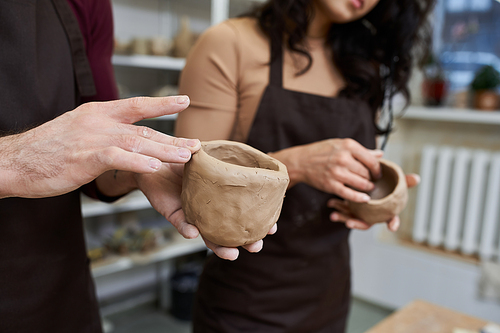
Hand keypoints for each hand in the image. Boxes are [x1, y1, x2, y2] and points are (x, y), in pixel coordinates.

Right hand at [0, 96, 198, 198]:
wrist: (15, 160)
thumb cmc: (48, 150)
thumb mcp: (79, 132)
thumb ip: (105, 133)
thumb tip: (126, 139)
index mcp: (98, 113)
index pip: (136, 105)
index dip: (162, 103)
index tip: (184, 100)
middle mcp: (99, 122)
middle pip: (144, 128)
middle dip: (172, 137)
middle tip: (196, 144)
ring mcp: (92, 138)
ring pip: (137, 141)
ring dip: (164, 149)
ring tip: (187, 155)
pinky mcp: (85, 157)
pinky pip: (117, 158)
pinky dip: (137, 162)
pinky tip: (155, 167)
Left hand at [135, 163, 276, 260]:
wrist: (153, 157)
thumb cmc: (181, 156)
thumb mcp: (203, 153)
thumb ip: (218, 154)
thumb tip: (243, 154)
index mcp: (221, 196)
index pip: (242, 212)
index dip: (257, 222)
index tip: (273, 228)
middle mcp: (209, 208)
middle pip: (229, 231)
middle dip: (243, 242)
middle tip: (257, 247)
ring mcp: (193, 213)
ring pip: (207, 234)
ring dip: (219, 246)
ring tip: (232, 254)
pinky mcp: (172, 212)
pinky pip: (181, 223)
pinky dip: (187, 229)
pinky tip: (194, 233)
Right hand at [274, 138, 381, 201]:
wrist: (301, 161)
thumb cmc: (322, 152)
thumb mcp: (341, 145)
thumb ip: (362, 150)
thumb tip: (380, 154)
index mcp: (348, 146)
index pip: (372, 160)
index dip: (378, 169)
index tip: (378, 173)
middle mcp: (343, 158)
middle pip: (367, 173)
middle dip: (371, 179)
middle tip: (371, 181)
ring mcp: (337, 172)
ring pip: (361, 184)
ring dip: (367, 188)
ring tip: (367, 188)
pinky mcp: (331, 185)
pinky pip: (350, 194)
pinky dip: (360, 198)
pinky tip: (365, 199)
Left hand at [328, 174, 420, 231]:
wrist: (368, 180)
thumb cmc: (384, 183)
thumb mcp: (393, 180)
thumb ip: (403, 181)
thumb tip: (417, 178)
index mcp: (385, 210)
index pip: (392, 218)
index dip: (393, 223)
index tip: (392, 227)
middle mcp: (372, 214)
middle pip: (367, 223)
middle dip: (358, 224)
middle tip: (350, 222)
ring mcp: (361, 212)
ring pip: (352, 218)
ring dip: (343, 217)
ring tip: (334, 214)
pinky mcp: (351, 209)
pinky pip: (344, 212)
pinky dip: (337, 209)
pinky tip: (331, 204)